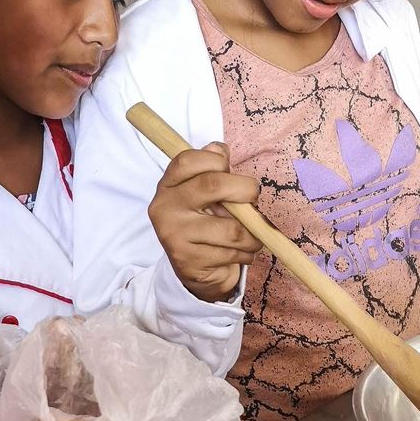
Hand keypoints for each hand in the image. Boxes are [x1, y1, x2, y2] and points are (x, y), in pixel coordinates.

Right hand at [148, 142, 262, 301]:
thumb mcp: (205, 195)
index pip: (188, 160)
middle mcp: (165, 207)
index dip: (215, 159)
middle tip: (254, 197)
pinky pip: (231, 253)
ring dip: (253, 234)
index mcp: (168, 185)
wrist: (194, 271)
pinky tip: (241, 253)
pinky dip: (246, 254)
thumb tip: (219, 149)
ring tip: (253, 236)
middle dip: (245, 189)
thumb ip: (213, 171)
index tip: (229, 169)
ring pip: (231, 229)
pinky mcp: (188, 261)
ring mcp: (174, 235)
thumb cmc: (205, 224)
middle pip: (212, 184)